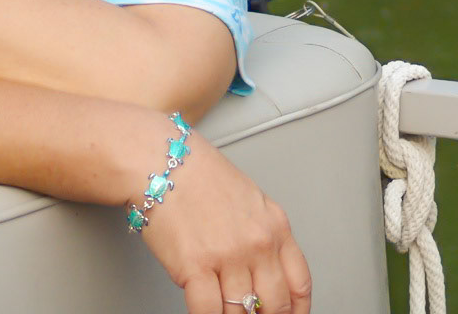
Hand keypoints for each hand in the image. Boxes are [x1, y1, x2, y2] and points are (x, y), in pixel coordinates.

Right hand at [139, 133, 311, 313]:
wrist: (158, 159)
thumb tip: (261, 270)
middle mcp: (257, 243)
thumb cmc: (195, 172)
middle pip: (274, 305)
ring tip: (220, 306)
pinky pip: (208, 312)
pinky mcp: (194, 266)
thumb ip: (260, 232)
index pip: (299, 283)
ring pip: (240, 313)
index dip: (295, 310)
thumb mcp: (247, 197)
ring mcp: (227, 256)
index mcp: (275, 225)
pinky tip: (202, 312)